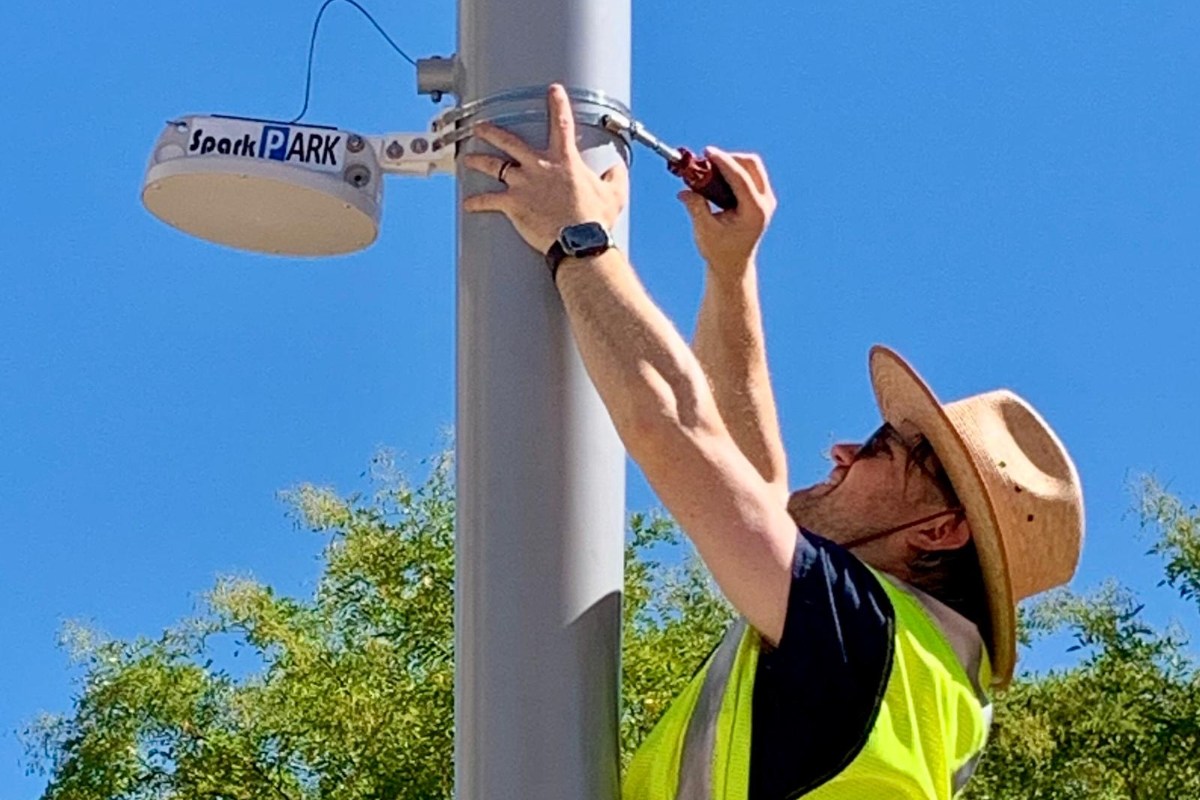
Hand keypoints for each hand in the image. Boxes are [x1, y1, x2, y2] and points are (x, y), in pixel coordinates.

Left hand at [463, 84, 628, 253]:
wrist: (578, 240)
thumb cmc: (596, 219)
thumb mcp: (614, 194)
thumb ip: (616, 178)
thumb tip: (617, 170)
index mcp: (564, 160)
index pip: (562, 124)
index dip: (558, 104)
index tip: (553, 90)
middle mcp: (539, 167)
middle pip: (510, 142)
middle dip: (493, 132)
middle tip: (482, 126)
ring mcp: (523, 184)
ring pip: (494, 167)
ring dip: (479, 162)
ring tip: (468, 159)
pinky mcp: (513, 204)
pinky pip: (489, 201)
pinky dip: (477, 203)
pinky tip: (468, 204)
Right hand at [678, 148, 776, 280]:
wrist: (732, 264)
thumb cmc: (719, 251)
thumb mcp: (704, 230)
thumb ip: (696, 208)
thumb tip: (684, 191)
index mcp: (755, 212)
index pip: (741, 178)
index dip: (723, 161)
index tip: (707, 151)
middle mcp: (765, 203)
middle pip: (752, 165)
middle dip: (729, 158)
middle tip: (707, 160)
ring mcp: (766, 199)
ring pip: (752, 166)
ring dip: (731, 162)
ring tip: (709, 168)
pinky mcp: (760, 198)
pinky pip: (750, 173)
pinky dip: (733, 169)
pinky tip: (716, 175)